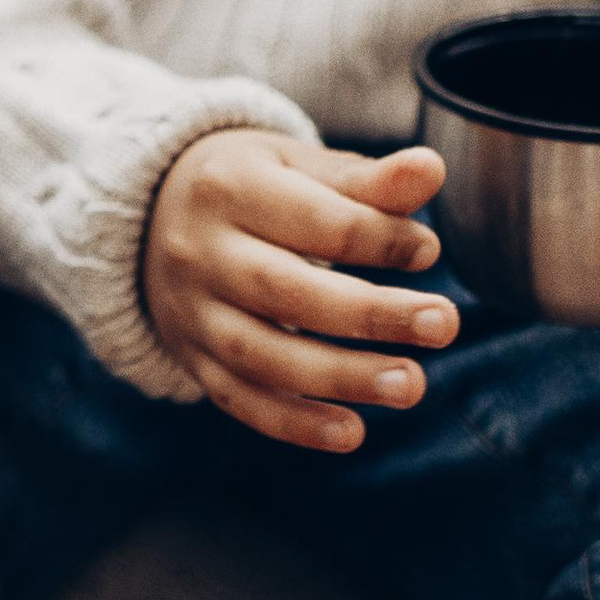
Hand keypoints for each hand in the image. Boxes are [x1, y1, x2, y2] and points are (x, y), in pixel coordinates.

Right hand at [141, 130, 457, 452]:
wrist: (154, 213)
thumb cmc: (253, 185)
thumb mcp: (298, 165)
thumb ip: (367, 180)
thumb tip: (431, 170)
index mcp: (229, 186)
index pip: (316, 221)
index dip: (381, 238)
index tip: (427, 250)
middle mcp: (200, 251)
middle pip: (285, 289)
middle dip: (370, 313)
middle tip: (444, 324)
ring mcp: (191, 310)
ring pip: (263, 354)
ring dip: (341, 377)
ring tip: (411, 385)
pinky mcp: (192, 357)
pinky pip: (240, 399)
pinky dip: (294, 424)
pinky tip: (352, 433)